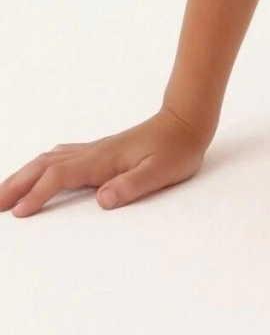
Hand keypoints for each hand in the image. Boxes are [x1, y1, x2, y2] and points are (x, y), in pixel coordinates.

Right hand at [0, 105, 213, 216]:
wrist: (186, 122)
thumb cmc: (177, 148)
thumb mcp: (161, 172)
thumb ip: (132, 186)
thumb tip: (103, 199)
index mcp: (102, 160)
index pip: (60, 177)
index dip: (38, 194)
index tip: (19, 212)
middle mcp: (92, 152)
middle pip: (43, 166)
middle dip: (16, 185)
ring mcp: (94, 150)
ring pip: (48, 160)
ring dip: (23, 175)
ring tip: (5, 194)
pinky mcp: (99, 151)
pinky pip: (60, 157)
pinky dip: (40, 166)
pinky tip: (37, 172)